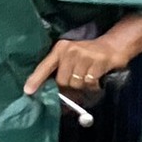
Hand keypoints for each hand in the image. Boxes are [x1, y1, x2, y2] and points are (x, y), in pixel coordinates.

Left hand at [25, 14, 141, 96]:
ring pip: (76, 84)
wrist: (113, 46)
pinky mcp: (99, 61)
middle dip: (68, 88)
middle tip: (76, 86)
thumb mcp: (71, 58)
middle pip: (62, 81)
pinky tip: (96, 79)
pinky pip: (90, 83)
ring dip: (82, 87)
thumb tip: (53, 95)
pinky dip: (93, 86)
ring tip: (88, 78)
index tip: (28, 91)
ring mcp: (85, 55)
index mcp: (61, 48)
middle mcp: (71, 50)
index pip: (45, 66)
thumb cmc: (88, 56)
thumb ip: (61, 72)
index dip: (36, 79)